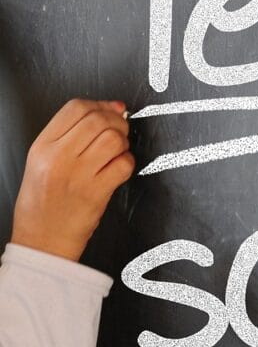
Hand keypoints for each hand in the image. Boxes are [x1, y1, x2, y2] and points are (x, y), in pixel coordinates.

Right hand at [11, 99, 133, 261]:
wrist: (41, 242)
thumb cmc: (44, 202)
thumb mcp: (42, 161)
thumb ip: (71, 134)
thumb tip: (113, 108)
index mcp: (42, 146)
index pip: (75, 107)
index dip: (100, 105)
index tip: (111, 111)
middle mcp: (57, 157)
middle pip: (98, 119)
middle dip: (117, 121)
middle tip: (120, 132)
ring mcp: (77, 176)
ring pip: (114, 139)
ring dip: (123, 142)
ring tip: (117, 152)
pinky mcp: (96, 193)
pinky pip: (123, 164)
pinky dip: (127, 163)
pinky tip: (118, 169)